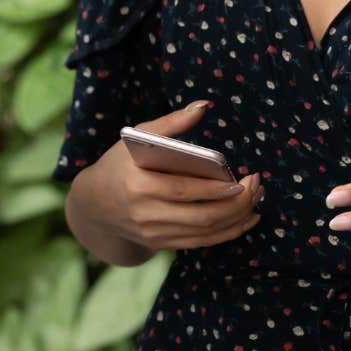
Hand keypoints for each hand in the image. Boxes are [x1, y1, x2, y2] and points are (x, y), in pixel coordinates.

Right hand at [71, 102, 261, 251]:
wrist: (94, 204)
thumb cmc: (120, 163)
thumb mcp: (137, 137)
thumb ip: (171, 123)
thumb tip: (203, 106)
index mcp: (138, 184)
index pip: (183, 190)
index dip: (215, 189)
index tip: (241, 180)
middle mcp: (146, 214)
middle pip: (201, 216)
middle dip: (236, 204)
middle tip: (256, 187)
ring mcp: (154, 233)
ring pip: (205, 232)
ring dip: (237, 219)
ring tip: (256, 200)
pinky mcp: (162, 244)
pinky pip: (201, 243)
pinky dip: (227, 233)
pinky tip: (245, 219)